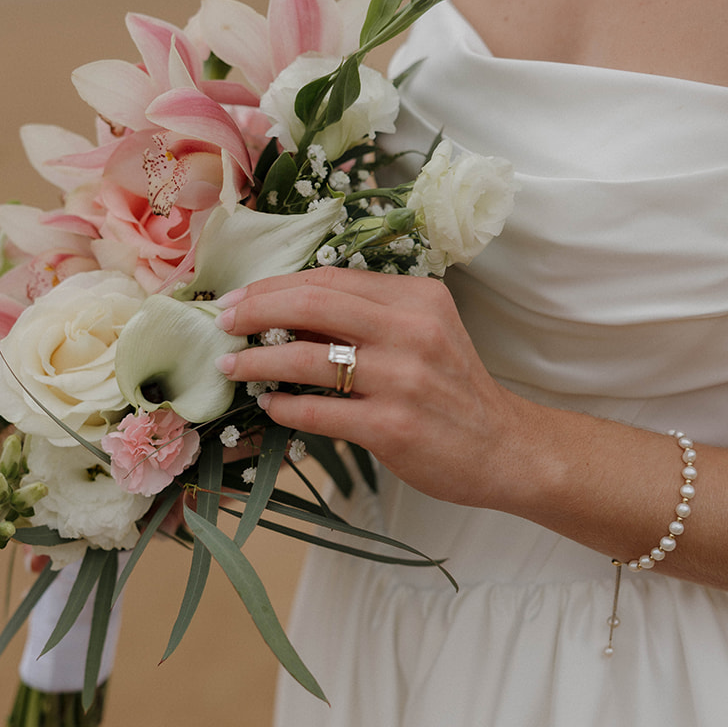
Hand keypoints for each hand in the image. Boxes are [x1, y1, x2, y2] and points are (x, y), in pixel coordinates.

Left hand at [213, 266, 524, 508]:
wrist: (505, 449)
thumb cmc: (455, 390)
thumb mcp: (424, 334)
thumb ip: (369, 317)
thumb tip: (287, 311)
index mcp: (417, 297)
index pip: (330, 277)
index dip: (275, 285)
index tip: (240, 298)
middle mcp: (411, 330)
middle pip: (312, 302)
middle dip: (255, 310)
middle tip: (222, 323)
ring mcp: (402, 379)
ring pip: (307, 357)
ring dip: (256, 361)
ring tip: (230, 367)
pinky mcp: (392, 427)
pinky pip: (318, 412)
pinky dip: (284, 406)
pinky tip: (269, 405)